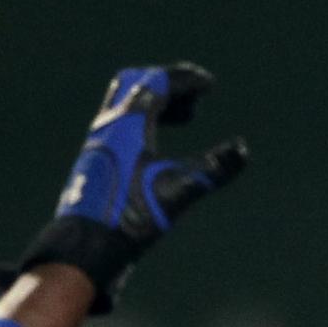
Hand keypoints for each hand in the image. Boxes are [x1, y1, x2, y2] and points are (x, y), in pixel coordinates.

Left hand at [0, 65, 247, 314]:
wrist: (86, 247)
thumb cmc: (129, 218)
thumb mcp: (178, 192)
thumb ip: (212, 170)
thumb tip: (242, 151)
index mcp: (127, 125)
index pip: (156, 82)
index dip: (185, 79)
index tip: (210, 85)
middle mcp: (108, 127)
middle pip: (135, 83)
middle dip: (168, 83)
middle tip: (195, 98)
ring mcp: (99, 144)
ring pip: (127, 105)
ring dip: (157, 103)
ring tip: (185, 119)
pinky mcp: (96, 162)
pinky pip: (121, 125)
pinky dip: (145, 123)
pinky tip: (158, 150)